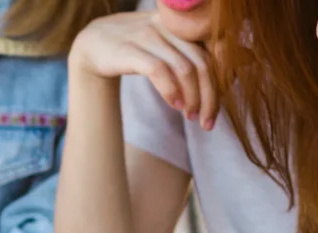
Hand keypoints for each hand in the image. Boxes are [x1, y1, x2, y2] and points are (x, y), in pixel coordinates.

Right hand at [70, 11, 217, 127]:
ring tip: (190, 117)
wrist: (92, 43)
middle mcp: (168, 27)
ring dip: (192, 98)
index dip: (219, 83)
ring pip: (184, 69)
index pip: (212, 54)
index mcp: (181, 26)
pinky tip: (174, 105)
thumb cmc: (134, 49)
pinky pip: (159, 71)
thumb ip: (189, 55)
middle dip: (209, 97)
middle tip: (206, 121)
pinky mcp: (131, 50)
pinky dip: (171, 91)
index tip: (214, 109)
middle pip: (201, 64)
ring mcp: (149, 36)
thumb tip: (225, 77)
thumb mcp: (165, 45)